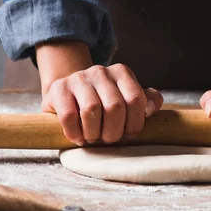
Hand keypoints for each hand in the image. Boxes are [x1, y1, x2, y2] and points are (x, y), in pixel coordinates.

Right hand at [37, 40, 162, 145]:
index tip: (128, 133)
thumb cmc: (103, 100)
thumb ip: (145, 100)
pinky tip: (78, 136)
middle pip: (115, 107)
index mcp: (121, 72)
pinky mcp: (59, 89)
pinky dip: (75, 133)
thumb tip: (152, 107)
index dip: (135, 122)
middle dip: (114, 131)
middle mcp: (100, 71)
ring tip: (93, 137)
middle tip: (108, 139)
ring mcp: (78, 78)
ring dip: (94, 133)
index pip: (136, 99)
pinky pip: (69, 116)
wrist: (68, 93)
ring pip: (92, 110)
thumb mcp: (125, 97)